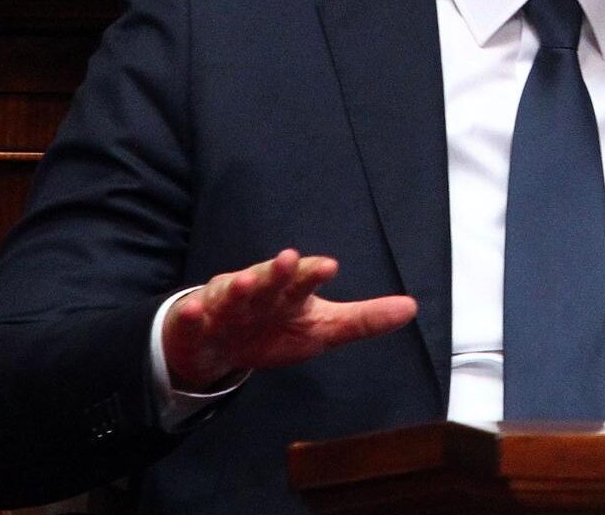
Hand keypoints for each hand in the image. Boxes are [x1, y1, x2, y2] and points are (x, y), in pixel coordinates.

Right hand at [161, 249, 416, 390]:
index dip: (315, 273)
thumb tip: (412, 308)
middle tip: (290, 259)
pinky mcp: (200, 322)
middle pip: (270, 279)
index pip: (305, 280)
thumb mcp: (324, 328)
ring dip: (238, 288)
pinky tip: (192, 312)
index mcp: (291, 292)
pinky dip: (192, 315)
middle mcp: (260, 291)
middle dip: (279, 271)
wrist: (222, 345)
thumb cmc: (277, 328)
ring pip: (233, 295)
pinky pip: (193, 319)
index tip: (329, 267)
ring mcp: (227, 306)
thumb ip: (364, 320)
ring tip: (244, 283)